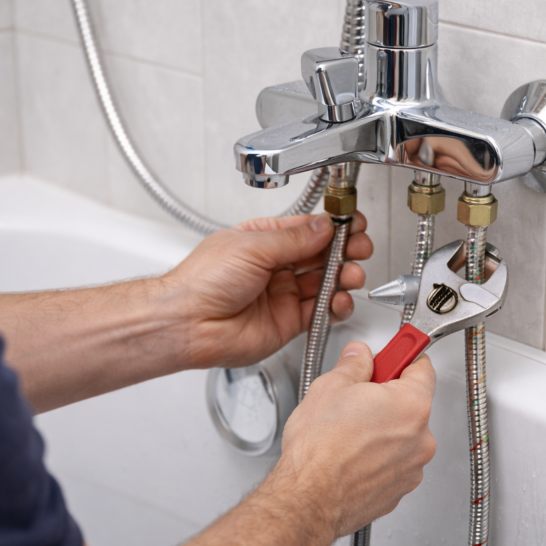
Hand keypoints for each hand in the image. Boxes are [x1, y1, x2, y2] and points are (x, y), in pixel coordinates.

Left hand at [162, 212, 372, 369]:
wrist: (187, 323)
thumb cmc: (202, 282)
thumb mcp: (252, 246)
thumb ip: (294, 239)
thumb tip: (324, 225)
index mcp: (263, 240)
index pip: (307, 229)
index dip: (333, 225)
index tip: (352, 222)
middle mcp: (274, 266)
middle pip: (321, 255)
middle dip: (345, 250)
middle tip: (358, 248)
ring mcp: (282, 294)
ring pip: (325, 283)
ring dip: (344, 277)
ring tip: (351, 274)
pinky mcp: (287, 322)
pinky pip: (320, 312)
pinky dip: (336, 306)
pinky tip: (340, 300)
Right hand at [272, 341, 437, 536]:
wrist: (309, 497)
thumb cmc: (320, 450)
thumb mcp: (330, 387)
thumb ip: (353, 365)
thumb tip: (359, 357)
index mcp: (411, 405)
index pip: (422, 367)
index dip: (402, 356)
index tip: (394, 354)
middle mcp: (421, 438)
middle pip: (411, 403)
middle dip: (386, 396)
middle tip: (356, 397)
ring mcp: (411, 468)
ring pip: (401, 436)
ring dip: (382, 429)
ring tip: (347, 432)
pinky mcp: (398, 490)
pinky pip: (393, 462)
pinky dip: (377, 456)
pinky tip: (350, 453)